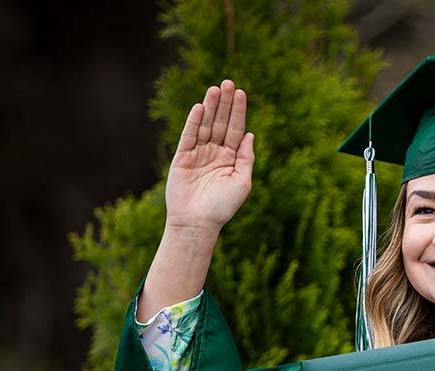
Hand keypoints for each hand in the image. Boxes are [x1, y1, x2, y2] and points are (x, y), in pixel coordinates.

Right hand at [165, 79, 254, 231]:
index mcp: (231, 158)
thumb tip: (251, 135)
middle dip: (225, 103)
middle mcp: (215, 153)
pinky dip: (194, 122)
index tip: (242, 93)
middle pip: (221, 123)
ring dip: (210, 107)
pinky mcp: (182, 157)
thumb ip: (246, 158)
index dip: (239, 111)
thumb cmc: (222, 207)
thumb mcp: (242, 183)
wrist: (197, 223)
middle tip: (228, 82)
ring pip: (206, 125)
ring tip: (215, 89)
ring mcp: (198, 154)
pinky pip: (189, 135)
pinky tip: (200, 107)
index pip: (236, 130)